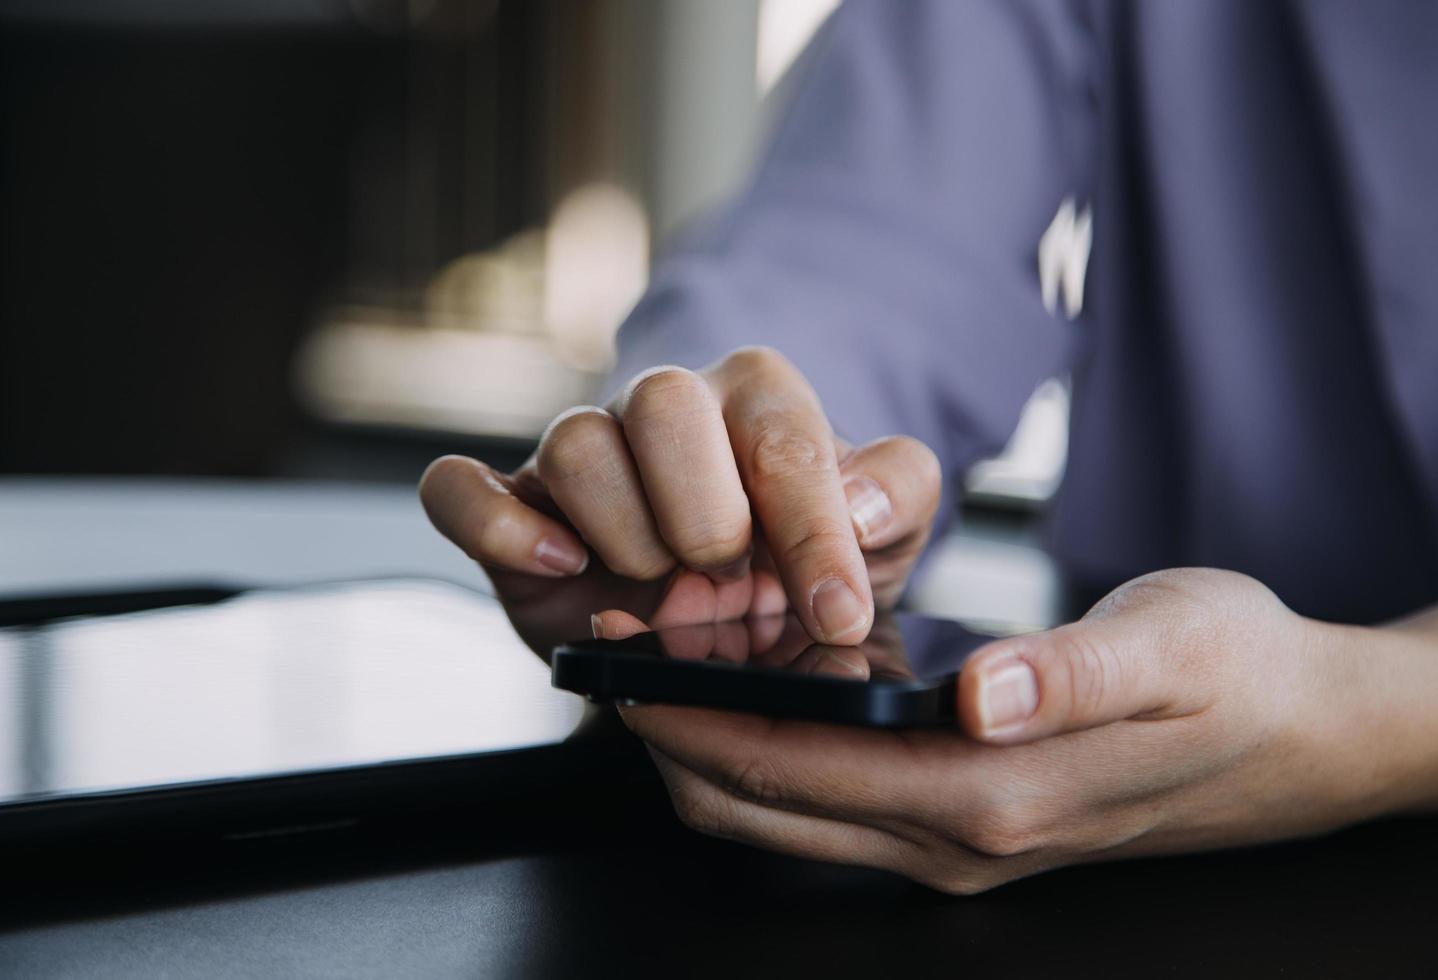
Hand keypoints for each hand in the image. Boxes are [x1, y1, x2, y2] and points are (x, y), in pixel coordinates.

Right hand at [419, 347, 940, 649]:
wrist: (729, 612)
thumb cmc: (800, 561)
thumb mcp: (884, 537)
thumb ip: (898, 494)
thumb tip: (857, 500)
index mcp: (757, 401)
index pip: (781, 434)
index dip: (812, 528)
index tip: (836, 612)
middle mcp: (665, 412)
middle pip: (661, 402)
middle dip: (704, 515)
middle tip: (730, 583)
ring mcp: (583, 454)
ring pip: (574, 442)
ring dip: (622, 532)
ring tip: (657, 589)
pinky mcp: (513, 507)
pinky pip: (459, 488)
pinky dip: (496, 524)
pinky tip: (557, 566)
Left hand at [619, 568, 1437, 893]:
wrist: (1303, 735)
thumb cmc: (1240, 674)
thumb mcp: (1175, 646)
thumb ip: (1074, 672)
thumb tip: (982, 692)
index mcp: (991, 792)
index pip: (797, 772)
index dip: (695, 723)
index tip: (623, 667)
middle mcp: (959, 836)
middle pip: (767, 809)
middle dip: (676, 741)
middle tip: (618, 660)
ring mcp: (961, 839)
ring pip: (792, 812)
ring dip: (719, 748)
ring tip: (669, 663)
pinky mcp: (971, 817)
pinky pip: (838, 796)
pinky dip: (778, 751)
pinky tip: (768, 680)